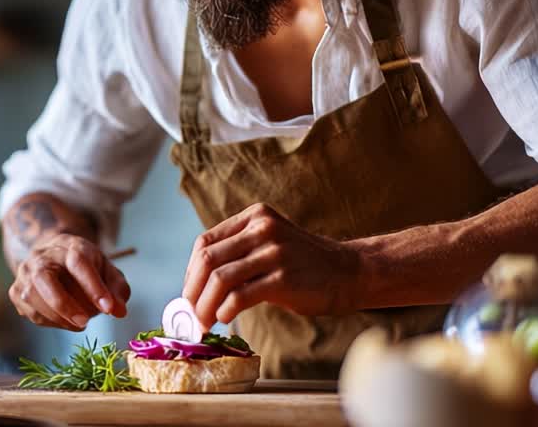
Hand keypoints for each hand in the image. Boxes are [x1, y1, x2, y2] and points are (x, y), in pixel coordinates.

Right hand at [9, 233, 130, 330]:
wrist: (54, 258)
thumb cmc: (85, 267)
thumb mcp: (107, 271)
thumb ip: (117, 290)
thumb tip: (119, 311)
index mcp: (69, 246)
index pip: (78, 262)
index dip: (93, 286)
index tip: (109, 308)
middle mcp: (42, 256)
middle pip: (44, 278)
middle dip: (65, 304)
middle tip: (85, 322)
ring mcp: (25, 272)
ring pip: (33, 297)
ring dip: (58, 317)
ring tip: (80, 323)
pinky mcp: (16, 290)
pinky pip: (29, 312)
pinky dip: (49, 322)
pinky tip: (64, 321)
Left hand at [182, 203, 362, 327]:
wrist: (348, 271)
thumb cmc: (304, 264)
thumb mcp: (270, 243)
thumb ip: (239, 252)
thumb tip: (198, 284)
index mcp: (254, 216)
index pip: (205, 242)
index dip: (190, 272)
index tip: (189, 294)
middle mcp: (262, 228)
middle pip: (208, 259)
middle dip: (192, 291)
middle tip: (190, 313)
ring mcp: (273, 252)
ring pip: (220, 278)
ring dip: (205, 305)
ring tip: (204, 322)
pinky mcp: (283, 278)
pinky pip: (240, 296)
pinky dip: (225, 310)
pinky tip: (225, 318)